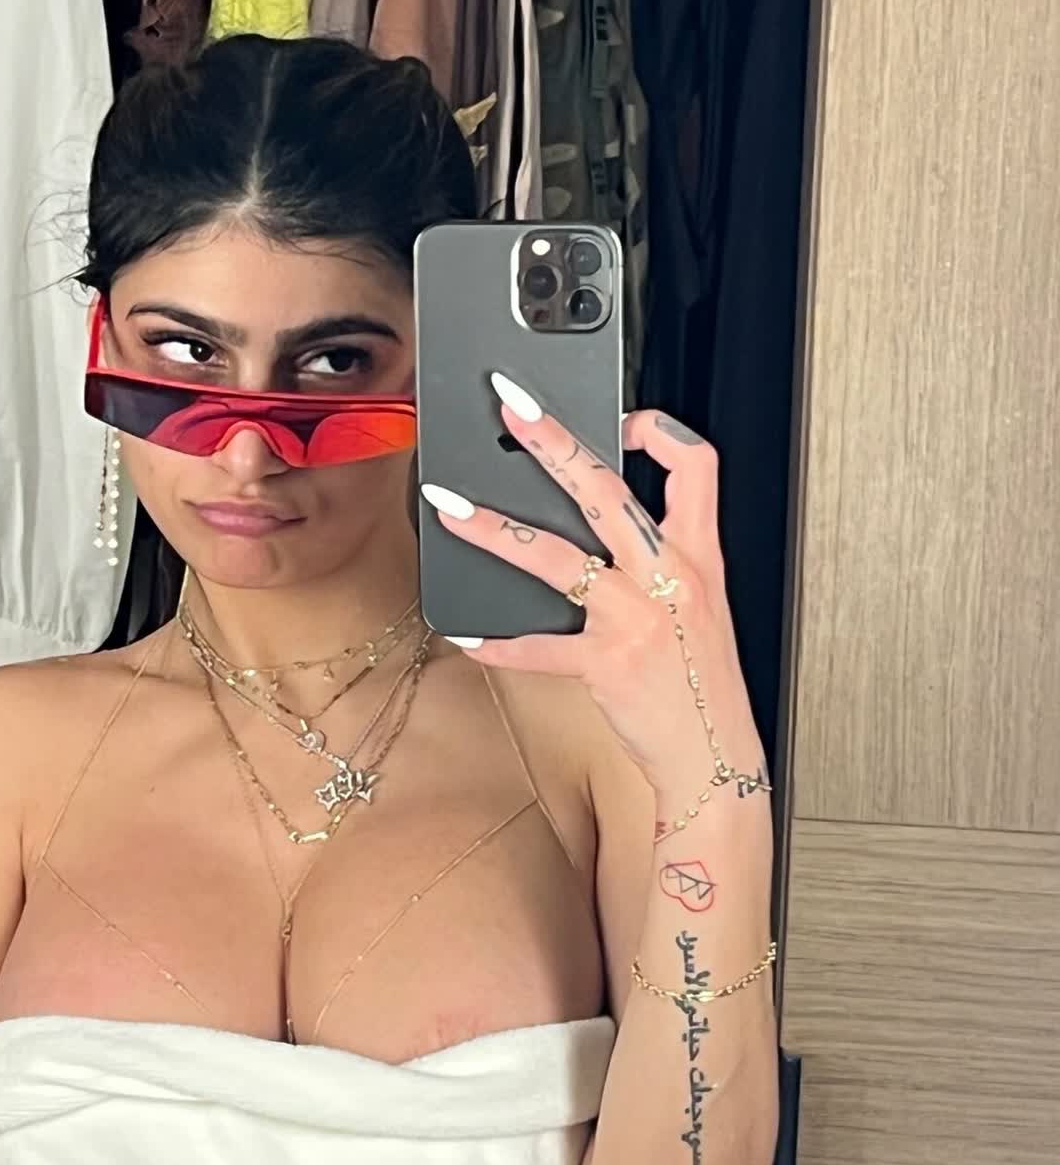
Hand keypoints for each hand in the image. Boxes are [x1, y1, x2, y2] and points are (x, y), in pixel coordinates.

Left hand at [420, 374, 766, 808]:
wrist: (713, 754)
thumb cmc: (702, 684)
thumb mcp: (699, 607)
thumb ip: (662, 562)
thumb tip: (606, 528)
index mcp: (698, 557)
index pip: (696, 465)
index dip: (659, 430)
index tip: (621, 417)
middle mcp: (668, 578)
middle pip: (608, 490)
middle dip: (555, 442)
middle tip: (512, 410)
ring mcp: (635, 618)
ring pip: (557, 557)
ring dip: (495, 529)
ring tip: (451, 507)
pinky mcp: (606, 664)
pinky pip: (540, 647)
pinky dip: (501, 644)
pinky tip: (470, 635)